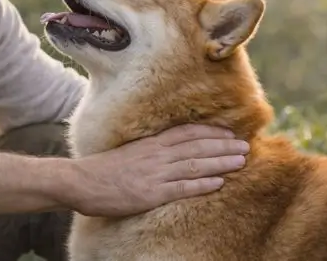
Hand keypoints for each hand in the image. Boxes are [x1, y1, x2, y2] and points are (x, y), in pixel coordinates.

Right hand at [66, 124, 248, 217]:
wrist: (80, 181)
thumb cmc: (102, 169)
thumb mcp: (129, 152)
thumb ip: (150, 151)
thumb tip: (169, 151)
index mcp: (150, 144)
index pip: (186, 133)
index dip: (210, 132)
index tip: (229, 132)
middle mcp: (156, 155)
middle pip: (196, 146)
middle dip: (223, 145)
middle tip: (245, 145)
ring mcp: (154, 174)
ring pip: (195, 164)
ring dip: (220, 161)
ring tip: (241, 160)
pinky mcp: (150, 194)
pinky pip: (181, 188)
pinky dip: (202, 184)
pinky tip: (219, 182)